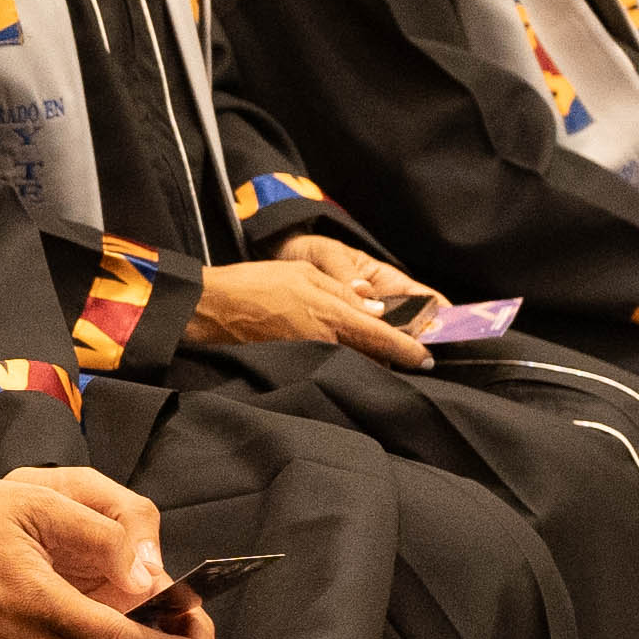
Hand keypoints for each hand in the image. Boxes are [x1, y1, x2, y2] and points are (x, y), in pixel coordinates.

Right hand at [184, 242, 432, 368]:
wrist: (212, 309)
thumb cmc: (255, 284)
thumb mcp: (305, 273)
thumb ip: (342, 291)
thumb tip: (374, 308)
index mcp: (331, 315)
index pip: (381, 337)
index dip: (407, 350)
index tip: (426, 359)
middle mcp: (324, 341)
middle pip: (369, 357)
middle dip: (387, 357)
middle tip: (402, 353)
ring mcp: (309, 356)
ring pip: (350, 363)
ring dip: (365, 360)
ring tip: (374, 355)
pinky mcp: (293, 364)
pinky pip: (326, 365)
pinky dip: (341, 362)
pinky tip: (339, 355)